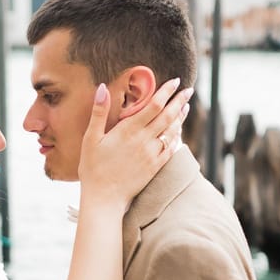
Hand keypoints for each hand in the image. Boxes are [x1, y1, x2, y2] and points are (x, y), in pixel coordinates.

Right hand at [76, 78, 192, 215]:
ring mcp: (152, 154)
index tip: (175, 82)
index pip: (154, 105)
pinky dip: (176, 137)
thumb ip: (99, 112)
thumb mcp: (91, 138)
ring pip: (171, 131)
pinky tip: (178, 131)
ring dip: (180, 117)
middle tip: (188, 90)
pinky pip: (171, 148)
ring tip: (185, 107)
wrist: (104, 198)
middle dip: (179, 101)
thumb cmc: (93, 168)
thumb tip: (102, 87)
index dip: (166, 92)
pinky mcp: (155, 167)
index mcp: (128, 130)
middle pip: (167, 115)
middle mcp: (144, 140)